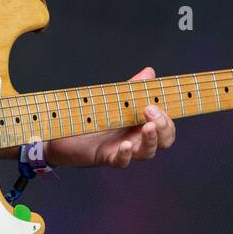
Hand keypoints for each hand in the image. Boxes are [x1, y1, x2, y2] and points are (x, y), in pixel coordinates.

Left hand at [46, 67, 176, 167]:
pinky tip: (126, 145)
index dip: (169, 118)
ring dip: (151, 140)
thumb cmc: (91, 116)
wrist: (63, 131)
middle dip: (164, 127)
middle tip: (151, 111)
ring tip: (148, 127)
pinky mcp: (106, 157)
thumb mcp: (114, 99)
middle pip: (163, 140)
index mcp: (141, 124)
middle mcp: (136, 138)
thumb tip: (149, 72)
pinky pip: (121, 161)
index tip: (161, 104)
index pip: (166, 125)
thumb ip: (132, 88)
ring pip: (146, 152)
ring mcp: (123, 149)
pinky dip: (125, 155)